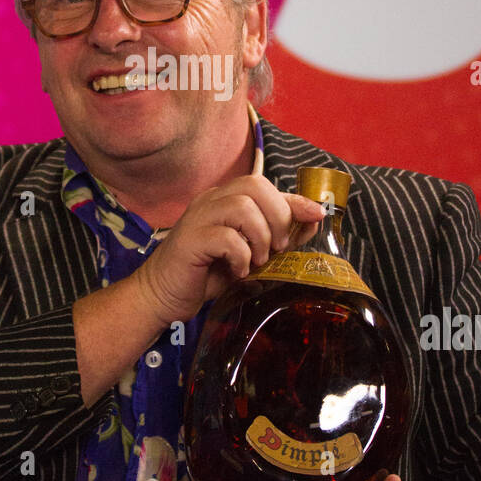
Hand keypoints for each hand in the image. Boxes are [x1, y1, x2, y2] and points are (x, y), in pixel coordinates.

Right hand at [132, 175, 324, 325]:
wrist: (163, 295)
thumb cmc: (207, 273)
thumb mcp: (250, 253)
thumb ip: (277, 235)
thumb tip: (311, 220)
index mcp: (225, 199)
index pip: (265, 186)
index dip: (294, 200)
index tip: (317, 216)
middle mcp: (211, 201)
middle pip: (254, 185)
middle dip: (277, 216)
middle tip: (277, 248)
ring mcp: (198, 217)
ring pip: (242, 207)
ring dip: (259, 238)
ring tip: (256, 261)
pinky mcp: (190, 240)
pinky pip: (226, 237)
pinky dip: (240, 257)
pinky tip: (238, 271)